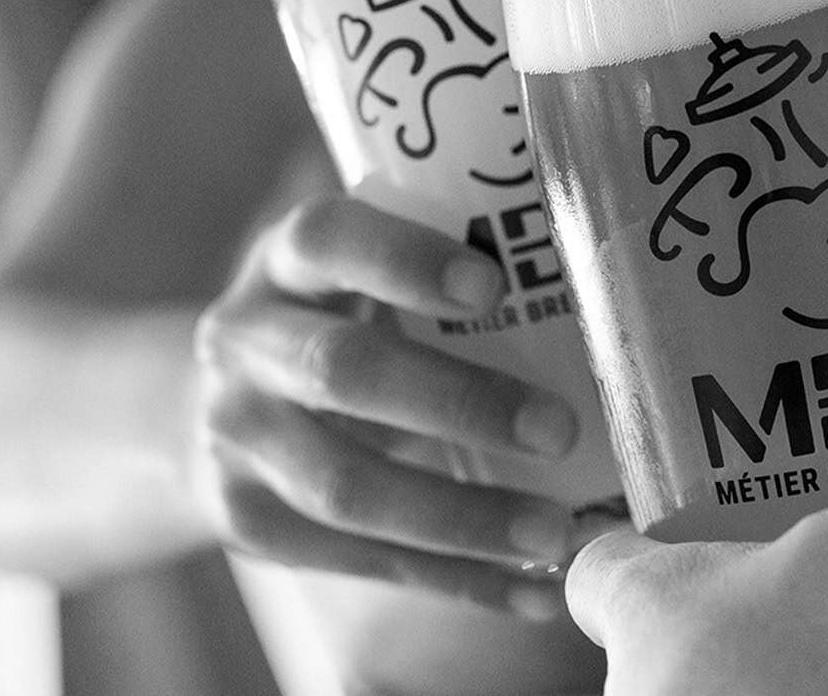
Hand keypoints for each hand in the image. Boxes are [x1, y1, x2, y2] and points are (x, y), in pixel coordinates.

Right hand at [193, 194, 580, 619]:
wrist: (226, 405)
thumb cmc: (342, 319)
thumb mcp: (362, 276)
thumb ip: (442, 271)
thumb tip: (602, 287)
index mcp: (284, 261)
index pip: (327, 239)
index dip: (404, 261)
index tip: (492, 284)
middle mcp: (244, 341)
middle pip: (341, 373)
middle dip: (457, 403)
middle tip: (559, 430)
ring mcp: (237, 437)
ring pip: (347, 487)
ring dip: (462, 518)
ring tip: (556, 533)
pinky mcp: (250, 519)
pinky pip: (363, 558)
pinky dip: (457, 580)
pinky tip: (532, 589)